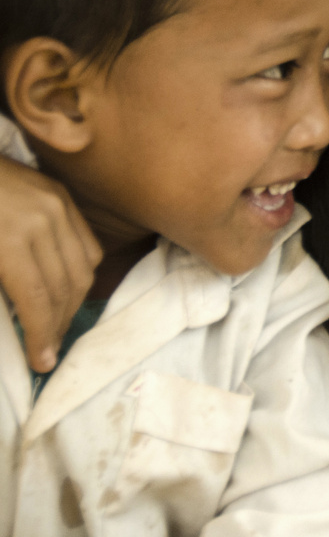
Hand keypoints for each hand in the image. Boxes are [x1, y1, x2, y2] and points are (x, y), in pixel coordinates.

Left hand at [0, 155, 100, 372]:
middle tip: (48, 351)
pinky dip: (82, 271)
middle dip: (59, 326)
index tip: (41, 363)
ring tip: (58, 325)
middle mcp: (42, 222)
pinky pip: (87, 244)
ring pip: (83, 268)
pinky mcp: (63, 197)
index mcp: (8, 240)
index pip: (37, 298)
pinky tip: (66, 288)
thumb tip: (13, 318)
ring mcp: (57, 206)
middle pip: (65, 287)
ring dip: (73, 303)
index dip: (42, 335)